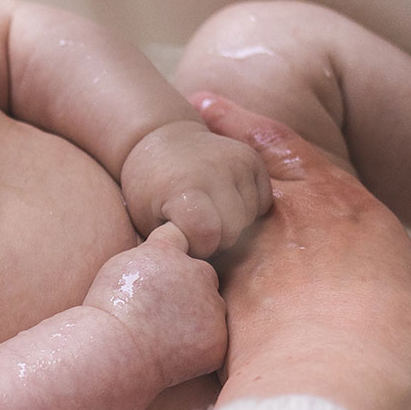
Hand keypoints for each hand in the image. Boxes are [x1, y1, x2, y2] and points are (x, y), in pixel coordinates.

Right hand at [86, 224, 227, 389]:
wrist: (113, 351)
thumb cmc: (106, 314)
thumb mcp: (117, 268)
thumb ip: (148, 255)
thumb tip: (163, 254)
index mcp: (168, 252)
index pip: (178, 239)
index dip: (170, 258)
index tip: (158, 275)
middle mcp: (196, 272)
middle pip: (203, 275)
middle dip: (190, 289)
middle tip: (162, 313)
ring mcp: (211, 306)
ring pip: (211, 308)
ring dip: (197, 317)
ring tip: (163, 335)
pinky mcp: (217, 338)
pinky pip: (213, 338)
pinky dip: (198, 346)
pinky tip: (172, 352)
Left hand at [119, 118, 272, 256]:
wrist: (162, 141)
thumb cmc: (150, 189)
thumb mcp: (147, 219)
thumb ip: (171, 243)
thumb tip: (192, 268)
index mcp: (184, 187)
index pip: (207, 235)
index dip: (197, 245)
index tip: (183, 237)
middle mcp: (215, 170)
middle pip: (233, 230)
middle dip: (217, 238)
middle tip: (197, 228)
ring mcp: (238, 162)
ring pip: (251, 218)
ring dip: (233, 223)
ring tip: (210, 212)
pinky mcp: (253, 159)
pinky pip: (263, 201)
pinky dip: (248, 208)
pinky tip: (225, 202)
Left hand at [196, 93, 410, 409]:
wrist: (332, 381)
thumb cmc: (396, 340)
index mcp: (343, 205)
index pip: (286, 148)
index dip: (248, 126)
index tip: (212, 107)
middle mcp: (284, 219)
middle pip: (234, 173)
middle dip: (207, 149)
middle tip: (178, 130)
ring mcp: (243, 258)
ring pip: (208, 220)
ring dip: (191, 210)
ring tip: (174, 203)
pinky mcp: (217, 304)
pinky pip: (197, 277)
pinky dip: (185, 271)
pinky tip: (172, 280)